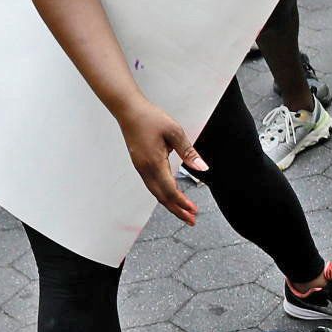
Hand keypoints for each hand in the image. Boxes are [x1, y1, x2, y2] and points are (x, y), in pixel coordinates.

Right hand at [117, 97, 207, 223]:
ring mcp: (141, 168)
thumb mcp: (174, 132)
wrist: (129, 111)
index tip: (194, 211)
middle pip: (162, 197)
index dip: (182, 202)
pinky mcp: (140, 165)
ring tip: (184, 212)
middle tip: (191, 220)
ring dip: (170, 204)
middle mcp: (145, 169)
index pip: (170, 190)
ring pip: (156, 193)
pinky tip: (171, 197)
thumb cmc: (150, 118)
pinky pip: (152, 186)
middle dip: (177, 210)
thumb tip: (202, 168)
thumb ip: (189, 152)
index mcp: (154, 163)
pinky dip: (163, 195)